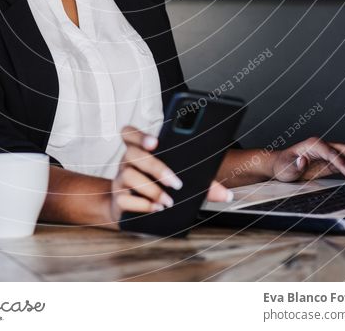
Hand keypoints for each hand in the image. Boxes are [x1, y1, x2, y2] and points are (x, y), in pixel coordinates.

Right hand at [110, 126, 232, 224]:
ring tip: (169, 201)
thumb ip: (202, 184)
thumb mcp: (180, 180)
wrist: (131, 210)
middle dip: (155, 167)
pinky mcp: (118, 200)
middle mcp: (127, 161)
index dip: (140, 134)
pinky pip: (125, 199)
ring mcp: (120, 179)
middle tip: (175, 182)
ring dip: (152, 189)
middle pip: (133, 153)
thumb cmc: (159, 188)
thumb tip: (226, 194)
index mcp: (141, 149)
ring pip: (128, 175)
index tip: (155, 142)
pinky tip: (157, 208)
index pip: (130, 132)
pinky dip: (143, 204)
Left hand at [271, 136, 344, 182]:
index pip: (331, 152)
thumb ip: (295, 165)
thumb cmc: (282, 165)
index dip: (342, 163)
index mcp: (313, 145)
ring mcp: (329, 154)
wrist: (281, 166)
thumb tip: (303, 160)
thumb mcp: (285, 167)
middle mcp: (324, 147)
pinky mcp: (332, 162)